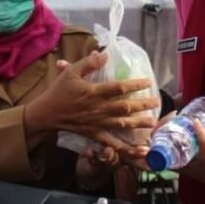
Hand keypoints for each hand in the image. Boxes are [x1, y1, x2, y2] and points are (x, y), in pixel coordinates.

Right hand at [25, 51, 157, 156]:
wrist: (47, 114)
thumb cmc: (59, 91)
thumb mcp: (71, 72)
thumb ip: (89, 63)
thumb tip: (105, 53)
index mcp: (93, 92)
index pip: (118, 88)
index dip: (134, 85)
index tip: (148, 82)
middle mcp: (98, 109)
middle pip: (124, 107)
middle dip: (142, 104)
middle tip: (157, 101)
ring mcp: (97, 124)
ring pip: (122, 124)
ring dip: (139, 123)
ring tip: (153, 122)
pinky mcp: (95, 135)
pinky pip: (112, 143)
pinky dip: (126, 148)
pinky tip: (139, 150)